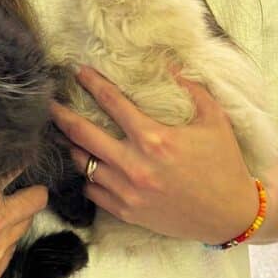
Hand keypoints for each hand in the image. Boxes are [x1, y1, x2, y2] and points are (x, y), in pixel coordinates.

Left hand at [48, 65, 258, 243]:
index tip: (78, 71)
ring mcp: (127, 192)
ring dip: (73, 146)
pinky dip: (88, 176)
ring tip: (65, 133)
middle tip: (48, 102)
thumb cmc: (224, 163)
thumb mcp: (214, 120)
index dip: (92, 83)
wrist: (229, 214)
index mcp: (154, 139)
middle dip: (61, 115)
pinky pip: (92, 190)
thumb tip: (170, 62)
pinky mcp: (126, 211)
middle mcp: (134, 165)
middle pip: (82, 134)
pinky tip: (90, 165)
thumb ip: (191, 89)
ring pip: (83, 164)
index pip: (112, 103)